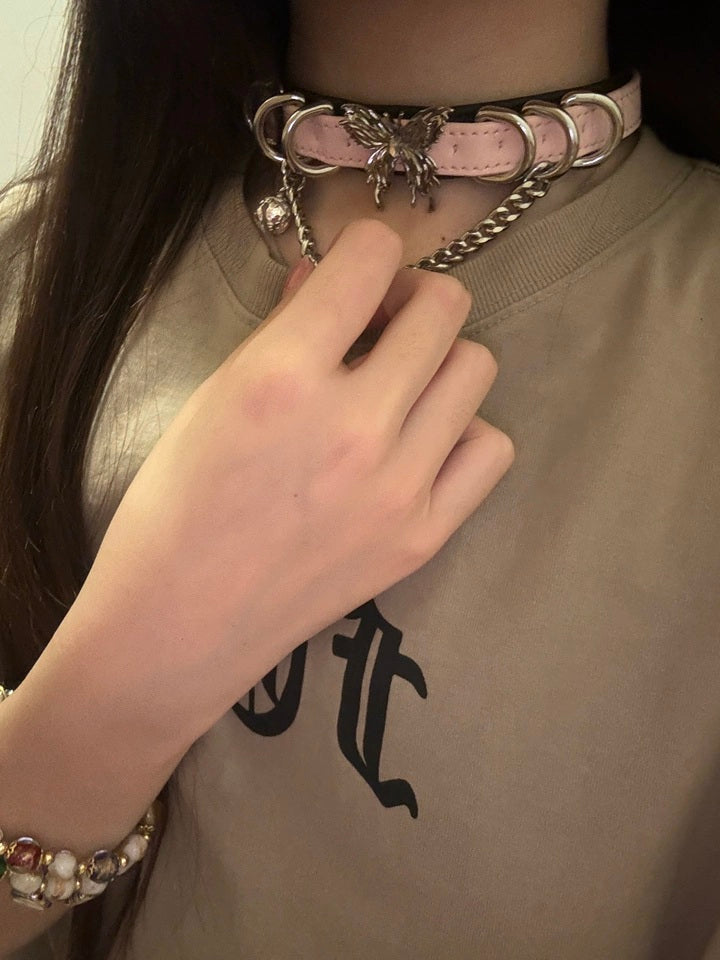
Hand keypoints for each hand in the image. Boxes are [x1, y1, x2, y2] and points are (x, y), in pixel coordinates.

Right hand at [65, 219, 513, 748]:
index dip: (367, 250)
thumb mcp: (213, 396)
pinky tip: (422, 445)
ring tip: (400, 387)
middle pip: (444, 308)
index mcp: (283, 377)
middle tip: (380, 326)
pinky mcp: (424, 535)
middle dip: (411, 298)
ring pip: (476, 368)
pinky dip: (462, 432)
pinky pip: (490, 448)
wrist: (183, 622)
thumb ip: (282, 327)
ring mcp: (399, 485)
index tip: (357, 274)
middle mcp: (354, 425)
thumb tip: (329, 276)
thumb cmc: (176, 505)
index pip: (372, 260)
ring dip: (440, 360)